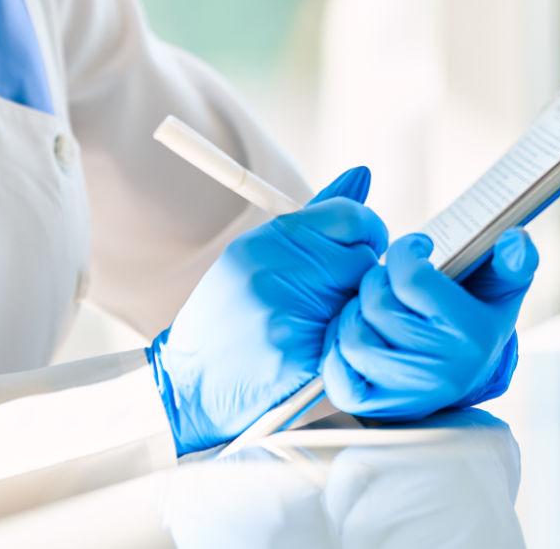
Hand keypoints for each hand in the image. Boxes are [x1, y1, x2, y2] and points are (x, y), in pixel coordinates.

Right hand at [147, 166, 387, 455]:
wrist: (191, 385)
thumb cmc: (230, 317)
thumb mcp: (260, 256)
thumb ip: (318, 218)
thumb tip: (362, 174)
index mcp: (265, 242)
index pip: (349, 217)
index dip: (368, 231)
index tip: (365, 246)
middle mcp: (274, 271)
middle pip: (362, 259)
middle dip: (360, 276)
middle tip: (337, 293)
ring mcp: (286, 315)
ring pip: (360, 299)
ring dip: (352, 309)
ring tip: (320, 322)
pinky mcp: (298, 356)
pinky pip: (350, 337)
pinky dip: (343, 342)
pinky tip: (316, 348)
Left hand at [320, 228, 538, 420]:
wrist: (469, 374)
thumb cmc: (479, 315)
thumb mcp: (505, 286)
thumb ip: (515, 258)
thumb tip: (514, 240)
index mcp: (471, 334)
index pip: (412, 277)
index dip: (406, 251)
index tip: (417, 248)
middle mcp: (441, 370)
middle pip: (377, 305)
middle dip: (377, 279)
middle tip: (391, 278)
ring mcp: (408, 394)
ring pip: (353, 337)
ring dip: (355, 311)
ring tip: (374, 304)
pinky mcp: (378, 409)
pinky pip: (337, 374)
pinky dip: (338, 348)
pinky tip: (359, 331)